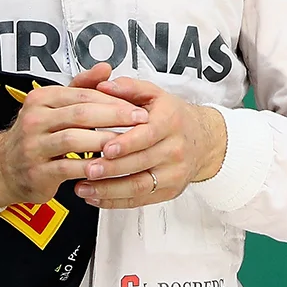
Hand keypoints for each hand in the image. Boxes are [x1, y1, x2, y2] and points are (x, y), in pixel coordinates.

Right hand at [0, 63, 146, 207]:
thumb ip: (82, 86)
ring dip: (105, 140)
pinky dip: (91, 166)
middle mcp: (34, 119)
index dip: (114, 99)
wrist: (2, 168)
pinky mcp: (36, 172)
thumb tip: (107, 67)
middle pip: (81, 113)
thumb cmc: (38, 133)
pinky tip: (109, 165)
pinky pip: (68, 168)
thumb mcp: (55, 105)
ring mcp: (32, 146)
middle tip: (141, 120)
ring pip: (75, 139)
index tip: (137, 105)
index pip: (83, 94)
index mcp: (41, 98)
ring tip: (129, 142)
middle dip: (115, 116)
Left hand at [73, 76, 226, 208]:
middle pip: (141, 162)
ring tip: (82, 187)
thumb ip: (129, 88)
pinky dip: (114, 202)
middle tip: (86, 170)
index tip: (106, 149)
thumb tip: (103, 85)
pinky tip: (95, 197)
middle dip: (111, 169)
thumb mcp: (155, 95)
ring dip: (108, 189)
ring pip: (139, 186)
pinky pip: (139, 200)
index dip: (126, 143)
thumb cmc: (173, 116)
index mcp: (171, 122)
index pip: (148, 135)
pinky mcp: (169, 190)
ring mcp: (174, 173)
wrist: (203, 139)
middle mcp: (175, 149)